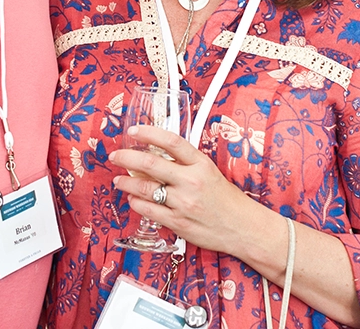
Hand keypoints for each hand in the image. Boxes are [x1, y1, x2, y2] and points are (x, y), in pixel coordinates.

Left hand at [110, 124, 264, 255]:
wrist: (245, 229)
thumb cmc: (226, 199)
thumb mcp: (209, 171)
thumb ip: (185, 162)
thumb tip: (155, 152)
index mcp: (201, 164)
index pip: (171, 141)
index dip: (149, 132)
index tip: (133, 130)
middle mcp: (191, 181)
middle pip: (151, 163)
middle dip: (127, 157)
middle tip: (115, 156)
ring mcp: (184, 203)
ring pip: (146, 188)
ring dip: (127, 182)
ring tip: (118, 179)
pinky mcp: (179, 223)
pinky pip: (149, 211)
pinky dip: (136, 203)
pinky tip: (132, 199)